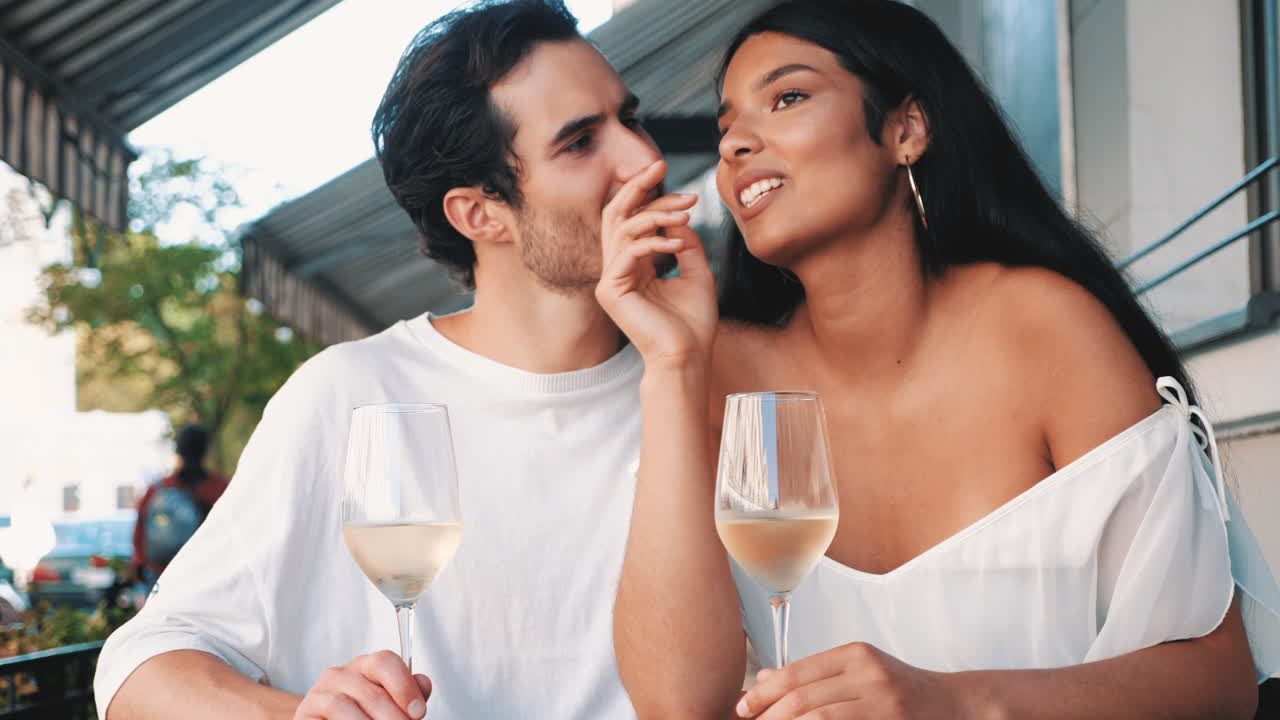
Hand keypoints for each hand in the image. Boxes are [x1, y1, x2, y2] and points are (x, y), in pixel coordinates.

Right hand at [294, 651, 431, 719]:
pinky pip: (329, 717)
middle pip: (371, 691)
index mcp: (367, 666)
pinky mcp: (305, 711)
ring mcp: (320, 691)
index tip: (418, 713)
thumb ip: (408, 693)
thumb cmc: (365, 715)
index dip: (404, 688)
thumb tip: (423, 683)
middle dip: (392, 717)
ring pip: (345, 705)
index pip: (386, 662)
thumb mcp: (390, 702)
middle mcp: (342, 674)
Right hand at [596, 158, 717, 372]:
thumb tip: (679, 214)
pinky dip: (652, 242)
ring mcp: (610, 280)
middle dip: (637, 188)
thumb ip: (686, 243)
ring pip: (621, 228)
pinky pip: (626, 252)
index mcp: (633, 266)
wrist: (688, 357)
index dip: (649, 196)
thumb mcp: (697, 273)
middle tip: (658, 167)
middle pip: (616, 214)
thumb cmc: (693, 324)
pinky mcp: (610, 291)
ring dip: (655, 214)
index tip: (674, 181)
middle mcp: (616, 269)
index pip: (632, 219)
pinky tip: (676, 244)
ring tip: (684, 212)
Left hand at [736, 642, 978, 719]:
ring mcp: (882, 700)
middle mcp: (868, 673)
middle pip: (802, 699)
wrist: (955, 705)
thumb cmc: (900, 691)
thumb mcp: (859, 673)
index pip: (796, 673)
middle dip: (769, 716)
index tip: (742, 709)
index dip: (763, 694)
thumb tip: (762, 682)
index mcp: (855, 655)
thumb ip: (814, 676)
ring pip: (818, 718)